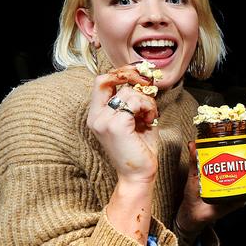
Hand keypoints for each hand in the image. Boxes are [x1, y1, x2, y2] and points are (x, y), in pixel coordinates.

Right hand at [86, 64, 158, 183]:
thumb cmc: (139, 147)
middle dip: (129, 74)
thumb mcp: (137, 118)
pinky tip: (150, 120)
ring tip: (150, 116)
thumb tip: (145, 79)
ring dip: (146, 101)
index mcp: (97, 114)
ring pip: (128, 92)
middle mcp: (95, 116)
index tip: (140, 73)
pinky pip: (135, 102)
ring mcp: (103, 120)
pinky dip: (148, 108)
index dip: (121, 72)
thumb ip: (135, 100)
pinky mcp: (115, 125)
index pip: (101, 82)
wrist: (139, 173)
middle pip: (105, 79)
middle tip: (147, 82)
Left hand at [175, 141, 245, 242]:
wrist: (192, 212)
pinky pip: (245, 198)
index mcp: (224, 170)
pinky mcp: (235, 202)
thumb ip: (194, 160)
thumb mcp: (193, 174)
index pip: (237, 157)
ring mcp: (235, 190)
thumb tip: (192, 144)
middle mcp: (232, 179)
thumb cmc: (193, 193)